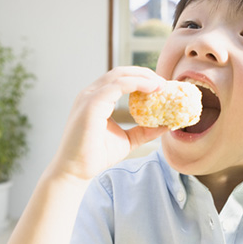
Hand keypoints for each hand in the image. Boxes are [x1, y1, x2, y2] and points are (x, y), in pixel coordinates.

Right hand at [50, 67, 167, 179]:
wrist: (77, 171)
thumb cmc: (97, 155)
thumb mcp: (128, 139)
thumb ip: (144, 131)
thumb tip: (166, 125)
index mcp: (98, 98)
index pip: (121, 79)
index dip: (143, 78)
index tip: (161, 86)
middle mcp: (92, 93)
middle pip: (122, 72)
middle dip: (145, 74)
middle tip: (164, 83)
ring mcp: (89, 97)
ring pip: (120, 75)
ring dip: (144, 77)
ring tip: (161, 85)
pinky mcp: (91, 104)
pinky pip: (117, 85)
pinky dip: (137, 83)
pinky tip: (152, 89)